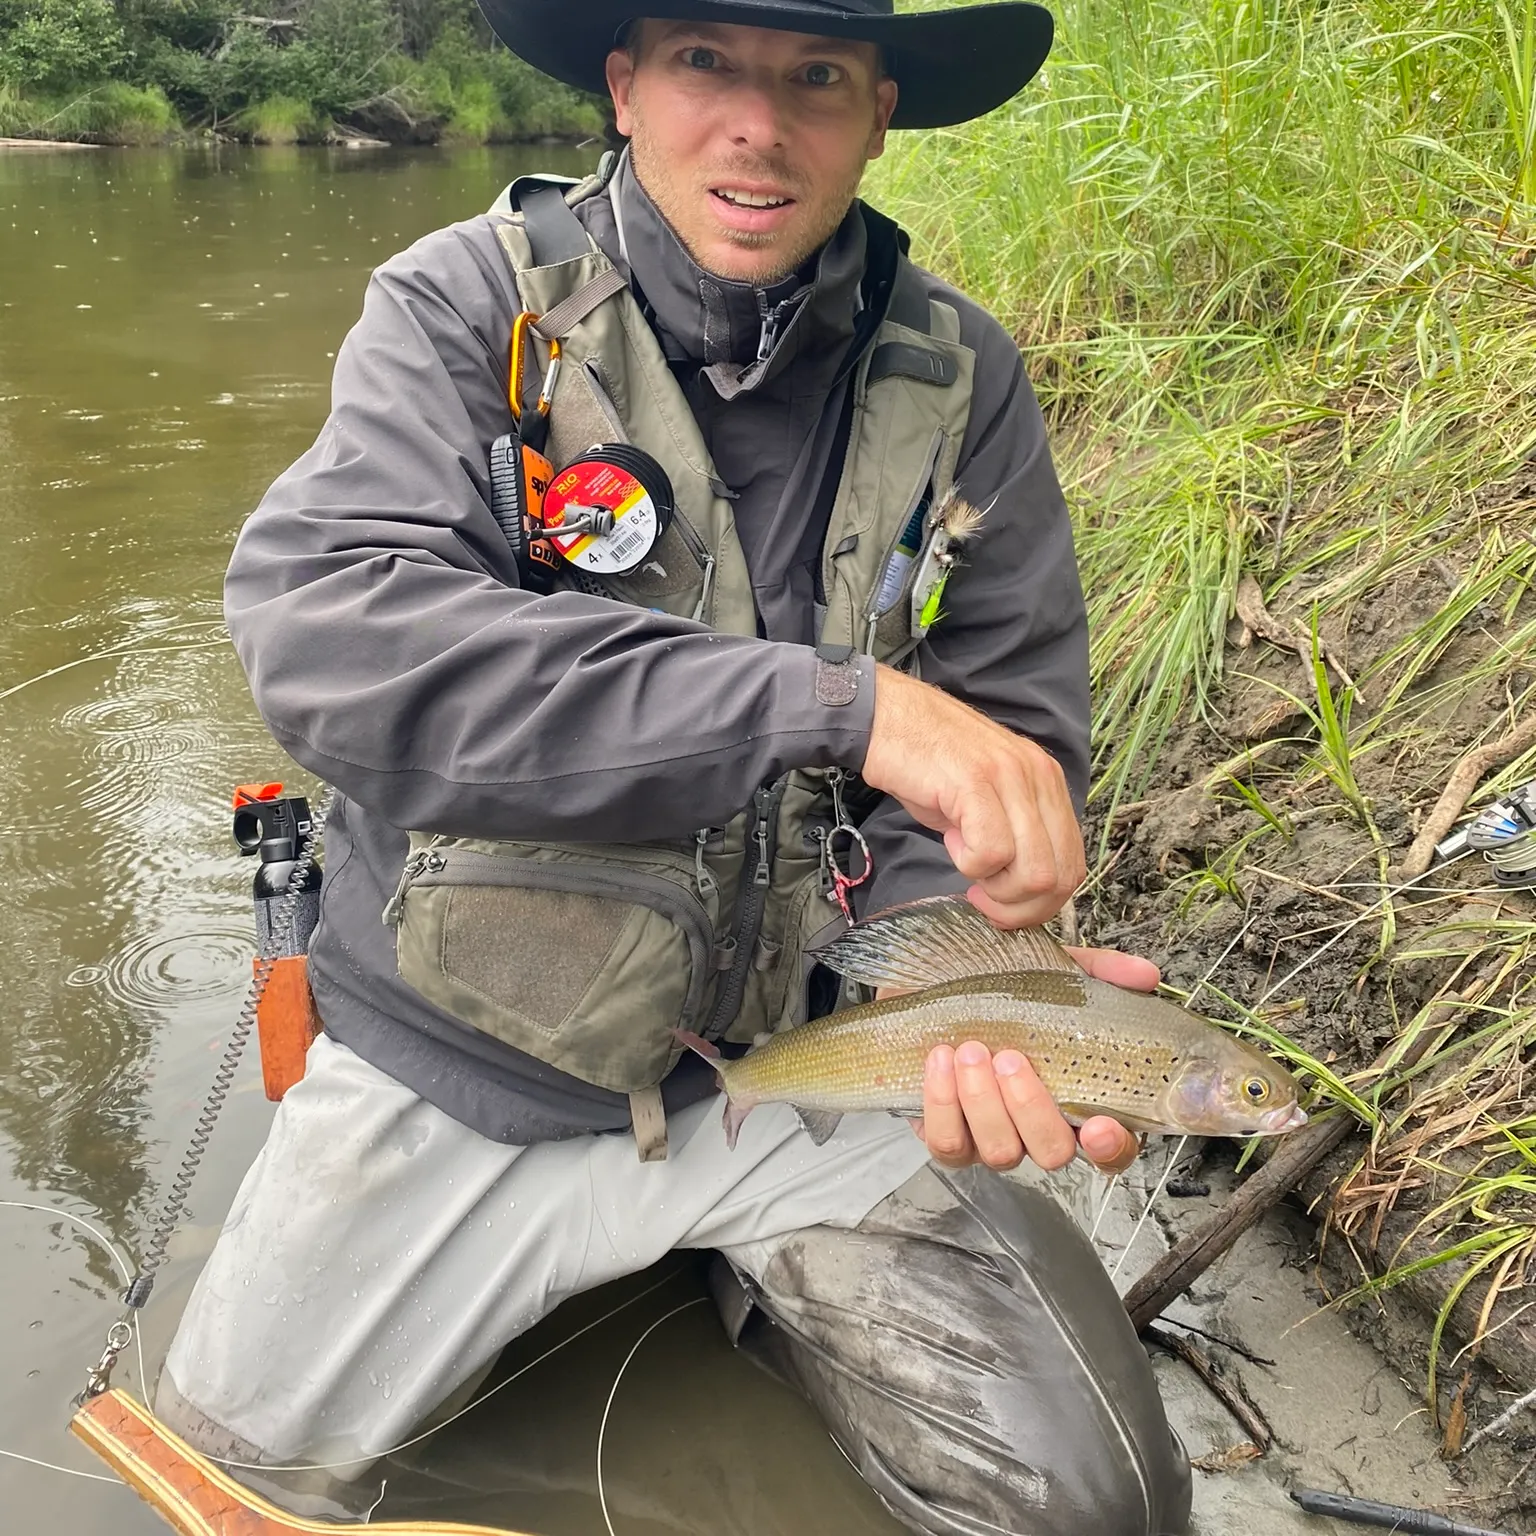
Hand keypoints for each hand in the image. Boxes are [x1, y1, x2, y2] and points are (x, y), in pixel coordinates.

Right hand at [859, 666, 1086, 928]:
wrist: (885, 716)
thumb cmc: (928, 762)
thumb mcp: (987, 797)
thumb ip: (1014, 834)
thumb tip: (1020, 890)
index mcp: (1048, 782)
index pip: (1073, 865)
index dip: (1040, 902)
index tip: (1001, 904)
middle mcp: (1039, 777)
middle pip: (1060, 876)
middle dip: (1018, 907)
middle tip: (980, 896)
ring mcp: (1010, 778)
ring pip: (1034, 872)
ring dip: (995, 887)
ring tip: (964, 861)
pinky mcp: (976, 782)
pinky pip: (991, 852)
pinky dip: (969, 864)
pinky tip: (950, 839)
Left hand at [883, 946, 1158, 1174]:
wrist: (928, 985)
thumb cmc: (1000, 987)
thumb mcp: (1052, 971)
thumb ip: (1100, 972)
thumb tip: (1145, 975)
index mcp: (1078, 1101)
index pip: (1113, 1148)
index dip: (1111, 1147)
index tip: (1097, 1124)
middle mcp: (1038, 1131)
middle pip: (1052, 1154)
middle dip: (1030, 1108)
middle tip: (1009, 1058)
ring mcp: (993, 1139)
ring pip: (999, 1152)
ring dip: (983, 1103)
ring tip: (969, 1050)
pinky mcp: (948, 1137)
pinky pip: (947, 1144)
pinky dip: (943, 1103)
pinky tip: (941, 1060)